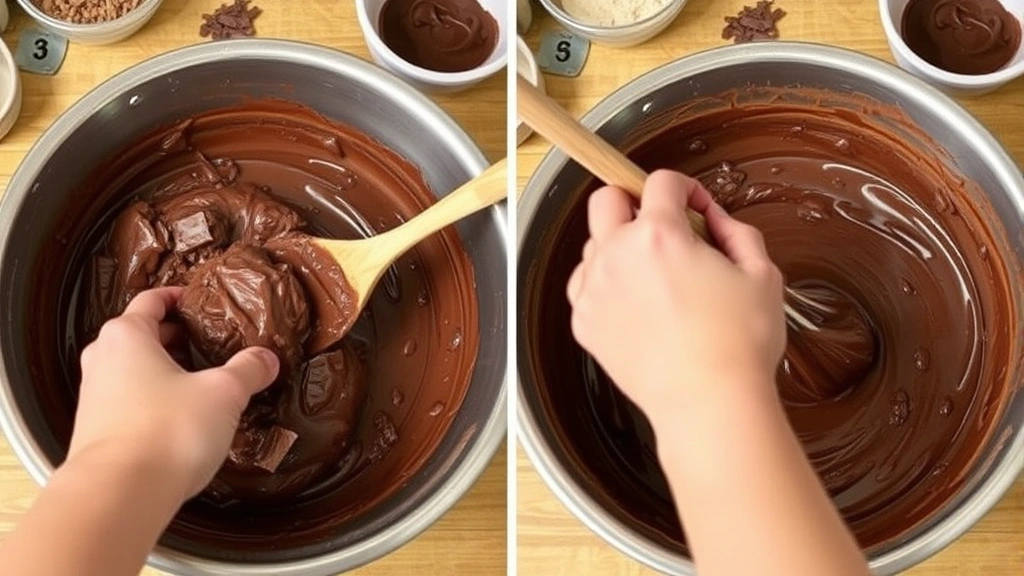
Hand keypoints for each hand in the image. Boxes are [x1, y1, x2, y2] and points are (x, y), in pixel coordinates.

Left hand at [69, 287, 278, 498]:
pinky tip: (184, 420)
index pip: (151, 300)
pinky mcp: (97, 433)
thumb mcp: (223, 393)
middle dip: (176, 338)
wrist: (119, 495)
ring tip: (204, 383)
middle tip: (210, 343)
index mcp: (127, 336)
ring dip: (166, 373)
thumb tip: (266, 359)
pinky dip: (155, 403)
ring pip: (134, 372)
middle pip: (140, 336)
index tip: (199, 301)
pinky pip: (130, 405)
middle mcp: (103, 361)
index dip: (178, 297)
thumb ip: (248, 370)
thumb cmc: (167, 430)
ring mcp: (95, 399)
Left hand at [567, 170, 785, 423]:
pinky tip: (638, 305)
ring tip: (655, 278)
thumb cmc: (739, 344)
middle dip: (633, 202)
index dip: (686, 188)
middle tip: (660, 226)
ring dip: (620, 248)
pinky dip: (606, 285)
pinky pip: (586, 286)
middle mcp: (617, 255)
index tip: (696, 207)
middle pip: (606, 200)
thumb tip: (714, 218)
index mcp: (660, 235)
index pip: (661, 181)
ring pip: (593, 245)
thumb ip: (736, 231)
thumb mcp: (761, 274)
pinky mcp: (585, 322)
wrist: (709, 403)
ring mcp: (594, 289)